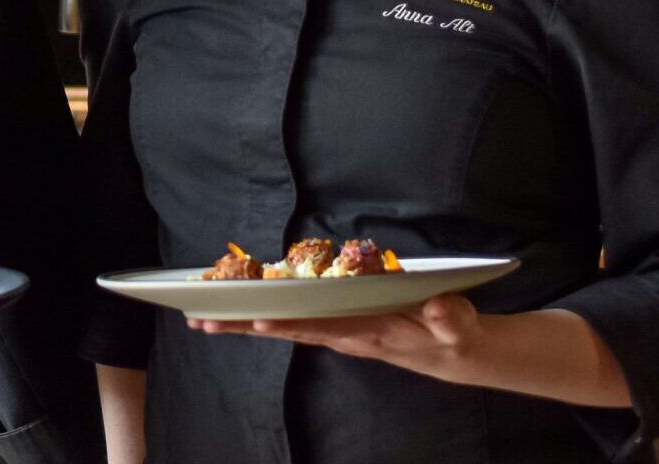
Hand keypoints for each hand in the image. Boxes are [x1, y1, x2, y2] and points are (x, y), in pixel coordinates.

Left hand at [190, 293, 483, 383]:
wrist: (448, 351)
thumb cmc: (449, 332)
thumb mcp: (456, 324)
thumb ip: (448, 317)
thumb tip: (439, 308)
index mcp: (369, 331)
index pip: (322, 327)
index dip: (291, 324)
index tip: (258, 320)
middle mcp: (344, 334)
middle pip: (289, 329)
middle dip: (246, 326)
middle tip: (203, 322)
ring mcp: (337, 331)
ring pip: (284, 327)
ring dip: (244, 325)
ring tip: (202, 321)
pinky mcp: (335, 325)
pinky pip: (292, 321)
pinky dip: (263, 317)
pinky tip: (236, 313)